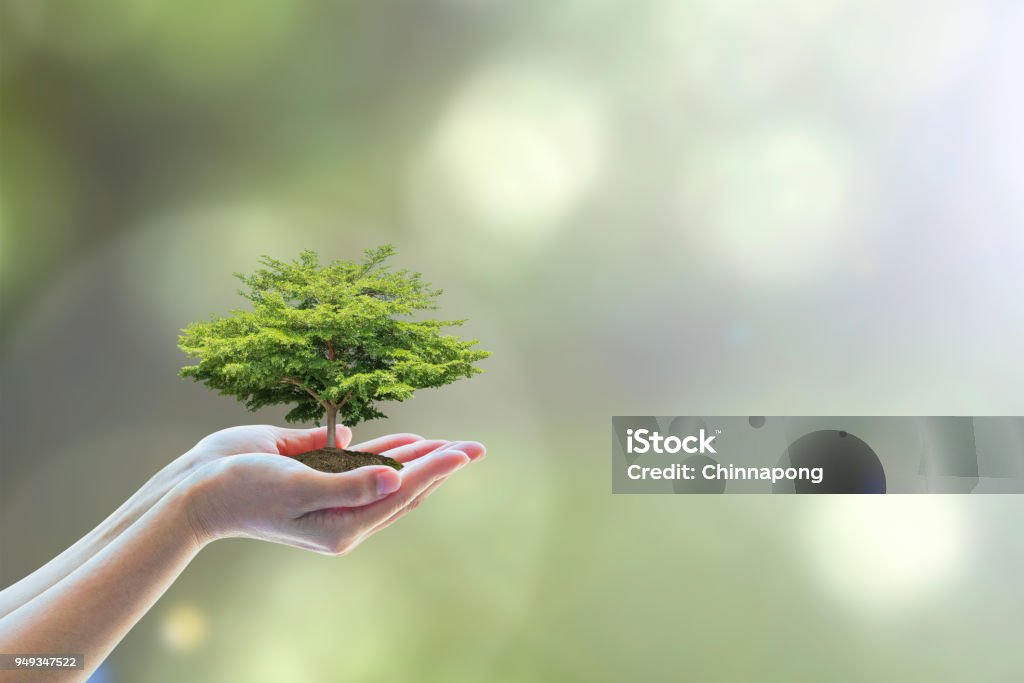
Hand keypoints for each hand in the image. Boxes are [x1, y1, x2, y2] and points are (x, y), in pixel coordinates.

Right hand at [183, 433, 484, 554]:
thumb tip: (395, 479)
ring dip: (418, 457)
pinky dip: (385, 452)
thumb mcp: (298, 488)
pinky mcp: (318, 474)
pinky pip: (362, 464)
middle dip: (439, 465)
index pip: (403, 491)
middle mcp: (344, 513)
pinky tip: (404, 441)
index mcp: (343, 524)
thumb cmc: (244, 490)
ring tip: (449, 443)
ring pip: (387, 475)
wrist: (196, 490)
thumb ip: (349, 485)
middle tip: (474, 448)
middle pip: (405, 487)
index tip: (465, 451)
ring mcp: (332, 493)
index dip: (437, 468)